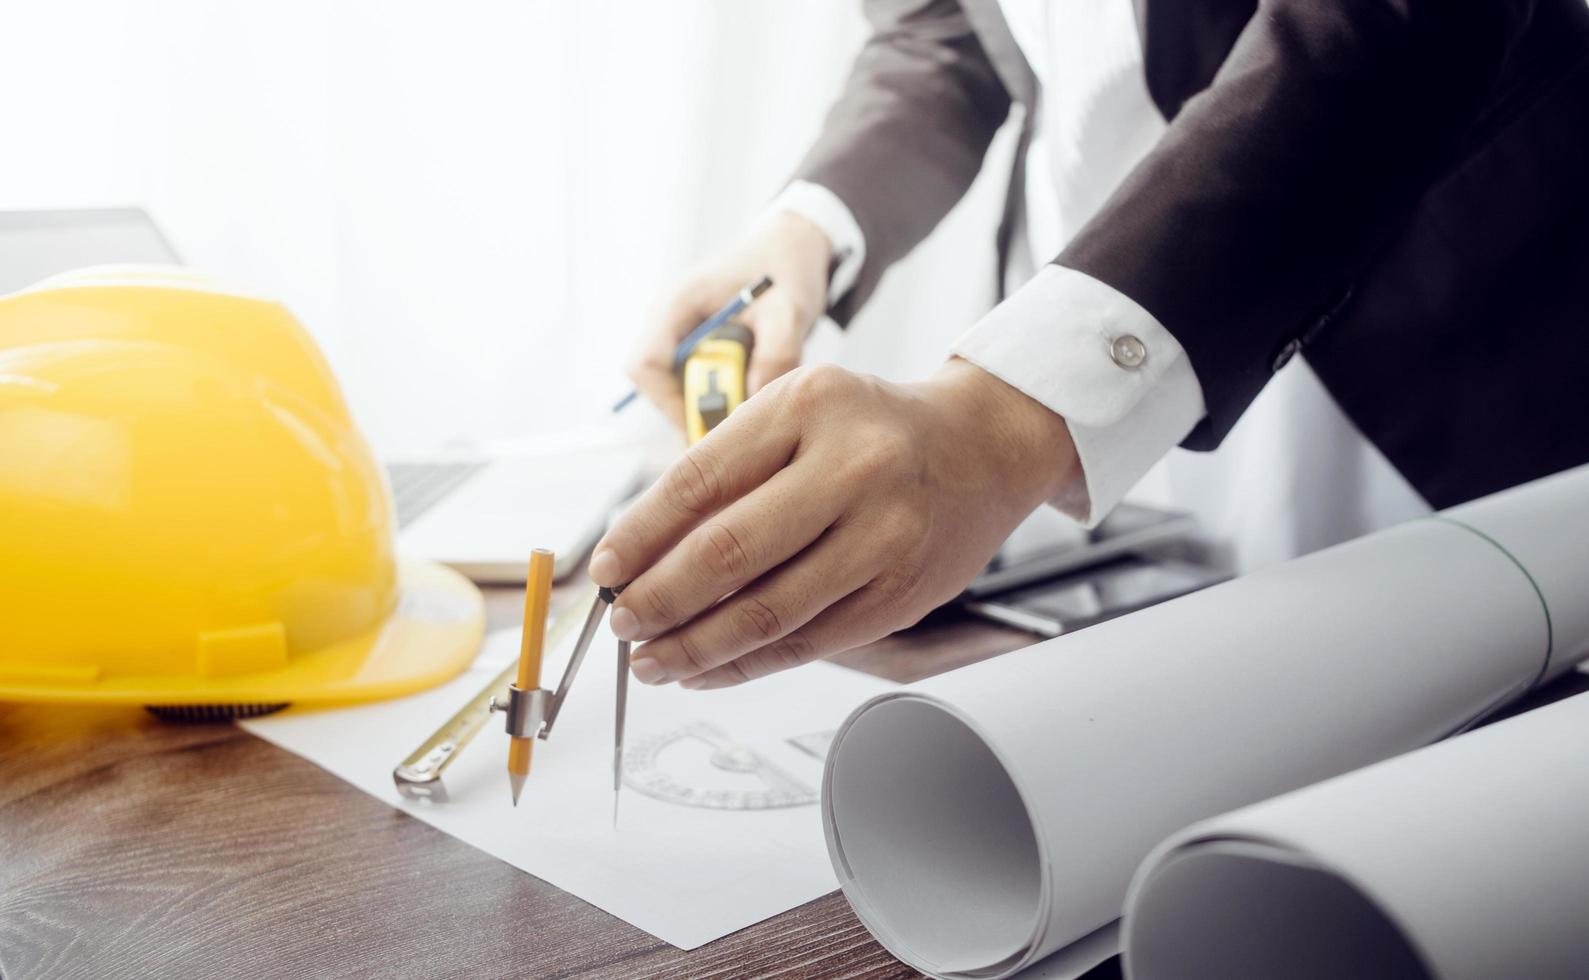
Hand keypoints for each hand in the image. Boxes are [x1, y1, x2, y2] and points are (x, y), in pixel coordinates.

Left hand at [587, 358, 1078, 687]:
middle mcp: (854, 468)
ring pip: (767, 612)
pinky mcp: (901, 596)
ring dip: (695, 647)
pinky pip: (807, 643)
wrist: (981, 450)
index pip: (699, 481)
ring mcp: (885, 536)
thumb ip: (725, 470)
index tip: (605, 567)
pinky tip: (709, 668)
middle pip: (728, 554)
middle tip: (624, 623)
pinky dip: (747, 664)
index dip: (639, 535)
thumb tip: (637, 554)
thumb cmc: (868, 430)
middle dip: (658, 600)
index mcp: (809, 406)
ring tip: (655, 660)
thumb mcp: (795, 412)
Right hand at [627, 210, 832, 426]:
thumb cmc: (786, 269)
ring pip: (672, 386)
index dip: (669, 404)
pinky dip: (714, 395)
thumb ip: (777, 352)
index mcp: (677, 303)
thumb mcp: (792, 308)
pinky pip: (689, 381)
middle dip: (691, 411)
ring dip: (705, 404)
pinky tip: (747, 392)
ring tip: (747, 408)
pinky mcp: (691, 343)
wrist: (789, 247)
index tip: (708, 427)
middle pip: (656, 384)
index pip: (645, 366)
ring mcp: (676, 332)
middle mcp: (667, 319)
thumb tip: (754, 400)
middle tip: (734, 430)